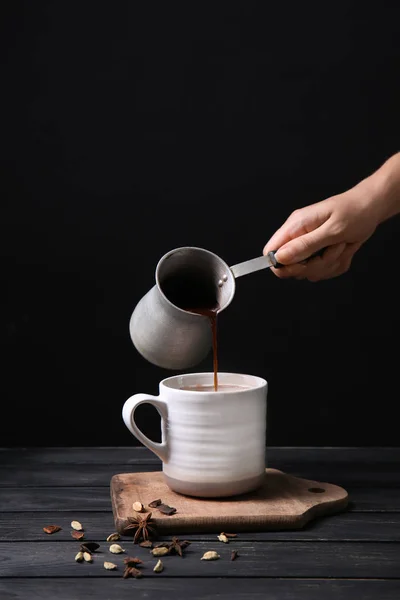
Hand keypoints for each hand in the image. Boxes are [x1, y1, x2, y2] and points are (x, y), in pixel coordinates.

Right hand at [263, 185, 379, 281]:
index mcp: (295, 226)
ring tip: (341, 245)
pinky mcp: (318, 254)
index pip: (270, 252)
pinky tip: (343, 249)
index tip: (303, 265)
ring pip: (308, 272)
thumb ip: (305, 244)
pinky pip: (321, 271)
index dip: (282, 265)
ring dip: (328, 265)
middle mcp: (298, 236)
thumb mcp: (332, 230)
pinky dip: (336, 265)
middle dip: (314, 265)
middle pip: (290, 267)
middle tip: (332, 250)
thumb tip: (280, 257)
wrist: (371, 208)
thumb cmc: (354, 212)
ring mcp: (307, 246)